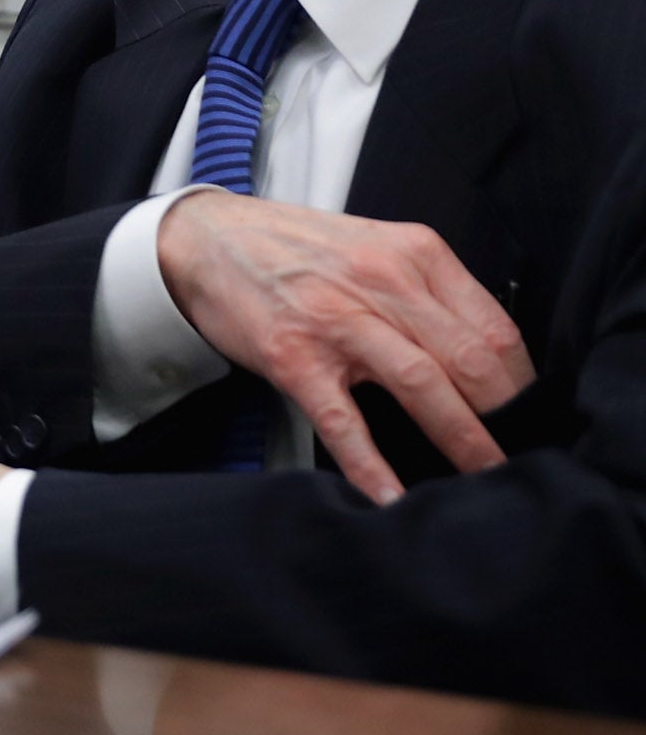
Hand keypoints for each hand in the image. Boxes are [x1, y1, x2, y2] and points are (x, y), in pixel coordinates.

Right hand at [158, 190, 530, 503]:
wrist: (207, 238)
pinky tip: (392, 495)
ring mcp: (335, 321)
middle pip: (470, 358)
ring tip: (485, 477)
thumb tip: (480, 352)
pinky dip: (371, 465)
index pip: (494, 325)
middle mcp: (381, 283)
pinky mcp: (293, 358)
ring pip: (422, 386)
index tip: (527, 412)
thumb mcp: (375, 246)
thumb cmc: (296, 248)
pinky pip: (343, 421)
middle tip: (521, 453)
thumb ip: (426, 289)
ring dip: (463, 440)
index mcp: (413, 254)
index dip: (522, 379)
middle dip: (506, 415)